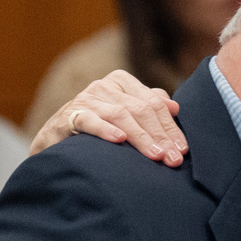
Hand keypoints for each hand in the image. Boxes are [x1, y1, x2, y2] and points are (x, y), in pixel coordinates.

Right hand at [30, 70, 187, 166]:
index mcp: (123, 81)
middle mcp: (105, 86)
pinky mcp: (69, 115)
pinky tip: (120, 140)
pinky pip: (90, 121)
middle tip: (173, 158)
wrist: (57, 138)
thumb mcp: (128, 113)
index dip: (170, 127)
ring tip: (156, 155)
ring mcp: (86, 99)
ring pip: (121, 116)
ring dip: (141, 138)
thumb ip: (150, 106)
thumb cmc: (100, 125)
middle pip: (141, 110)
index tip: (182, 149)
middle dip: (160, 136)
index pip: (154, 103)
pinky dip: (105, 130)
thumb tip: (175, 107)